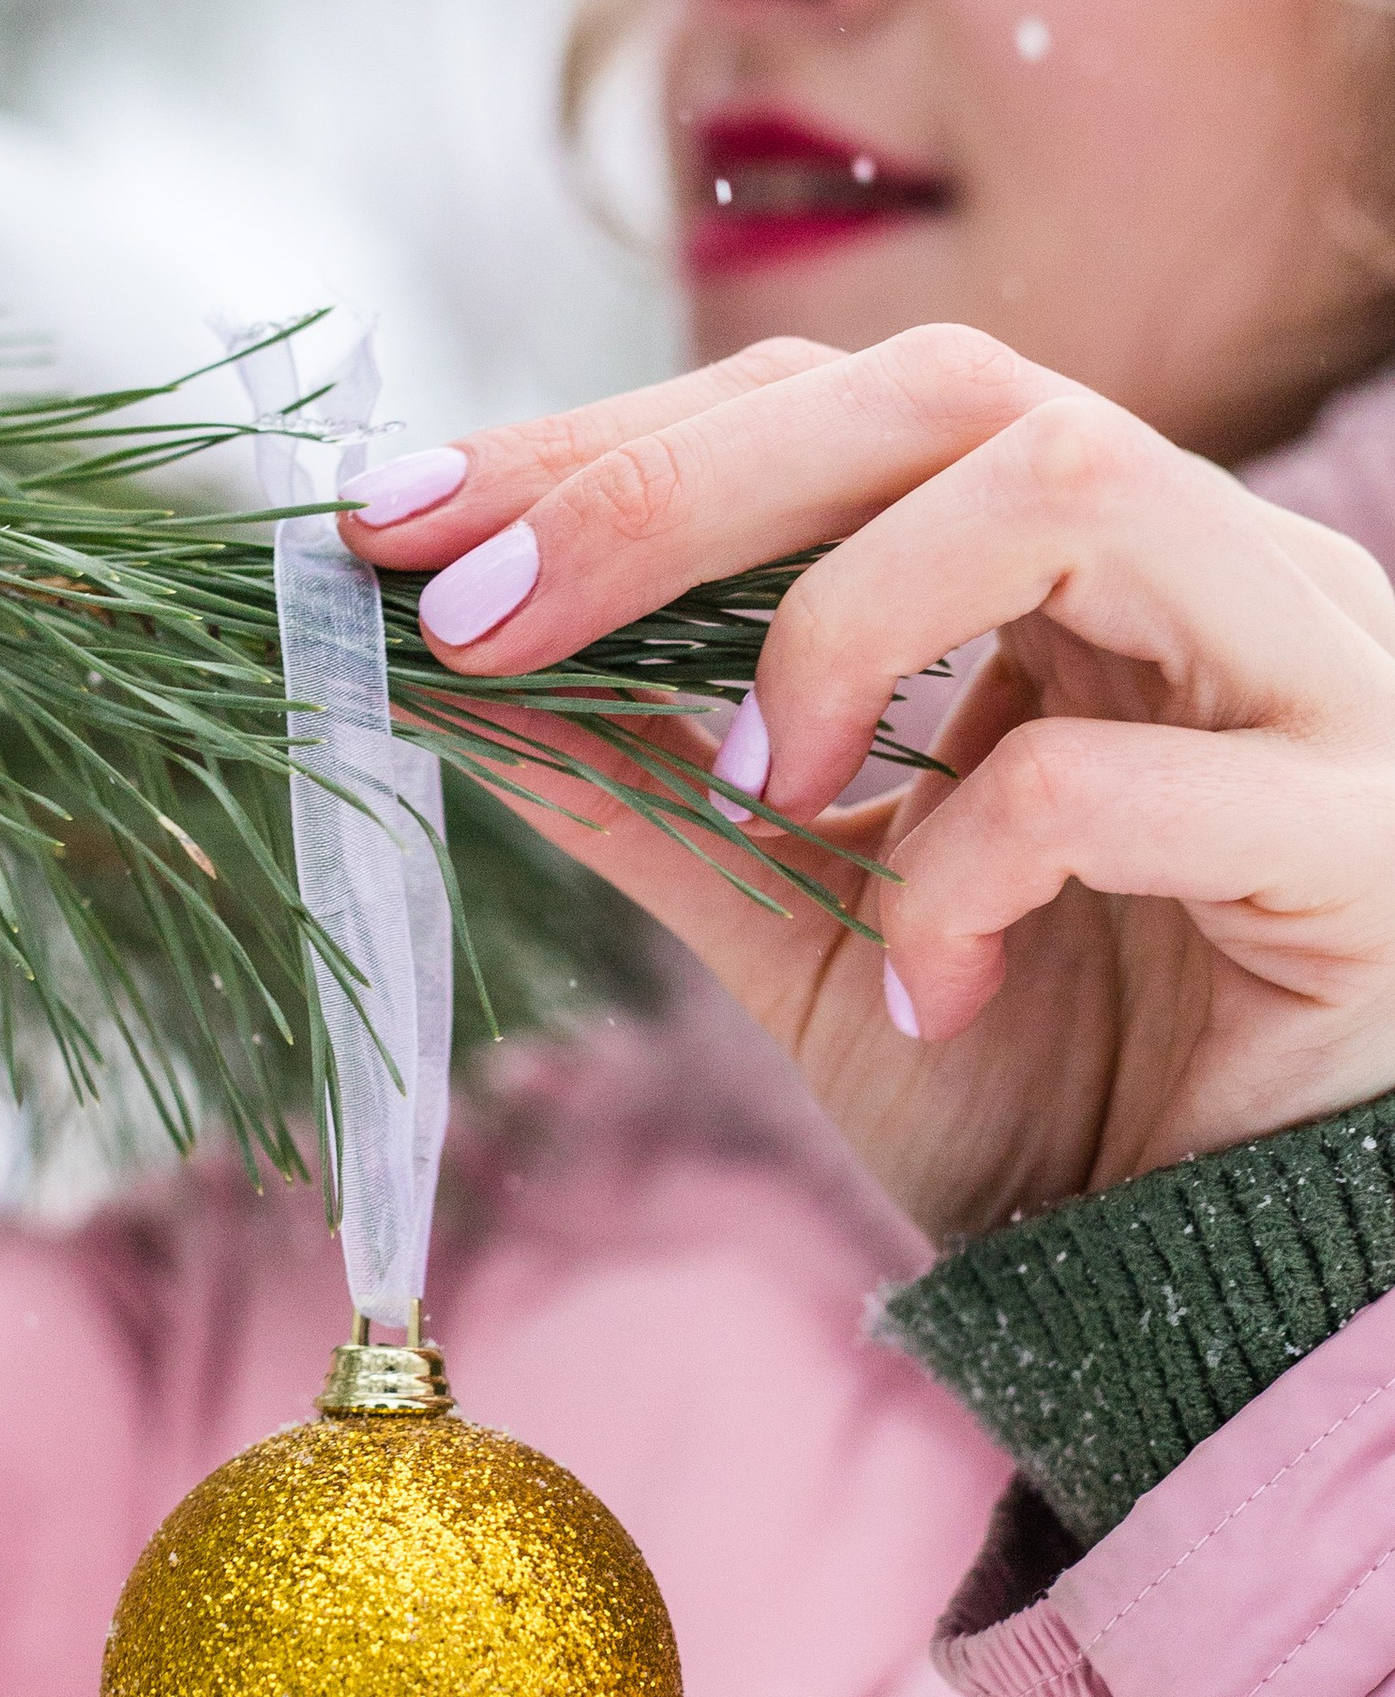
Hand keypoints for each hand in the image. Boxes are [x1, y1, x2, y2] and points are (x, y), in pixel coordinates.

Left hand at [342, 325, 1394, 1243]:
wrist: (1240, 1308)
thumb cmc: (1060, 1091)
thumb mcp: (807, 928)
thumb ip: (654, 796)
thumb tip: (450, 682)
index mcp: (1087, 567)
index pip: (836, 407)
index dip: (610, 442)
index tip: (399, 517)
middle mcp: (1217, 573)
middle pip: (945, 389)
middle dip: (675, 482)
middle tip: (481, 611)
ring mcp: (1318, 682)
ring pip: (1072, 486)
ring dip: (844, 622)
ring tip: (750, 790)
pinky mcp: (1363, 838)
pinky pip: (1126, 774)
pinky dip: (971, 865)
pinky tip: (931, 987)